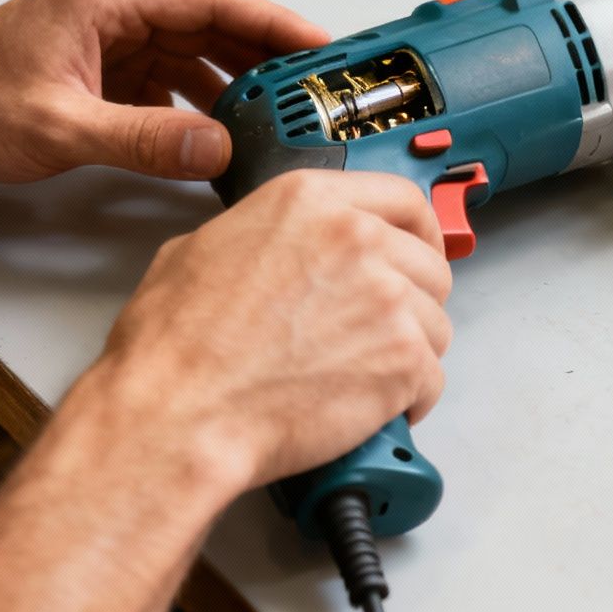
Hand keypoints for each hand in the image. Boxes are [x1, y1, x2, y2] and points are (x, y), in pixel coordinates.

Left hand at [0, 0, 327, 183]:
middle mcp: (111, 9)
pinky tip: (222, 134)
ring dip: (234, 83)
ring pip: (193, 53)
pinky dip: (199, 105)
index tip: (317, 44)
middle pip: (210, 23)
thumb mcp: (60, 128)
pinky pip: (167, 81)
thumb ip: (145, 139)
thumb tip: (216, 146)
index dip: (272, 21)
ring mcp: (105, 39)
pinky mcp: (98, 71)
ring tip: (281, 115)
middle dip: (265, 55)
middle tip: (316, 86)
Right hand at [98, 170, 452, 489]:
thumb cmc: (176, 346)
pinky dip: (408, 401)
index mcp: (310, 201)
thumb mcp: (202, 249)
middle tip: (378, 334)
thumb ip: (264, 235)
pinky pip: (432, 379)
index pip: (403, 199)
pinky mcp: (403, 358)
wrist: (179, 412)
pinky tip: (368, 410)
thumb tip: (279, 251)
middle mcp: (358, 238)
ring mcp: (387, 298)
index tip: (418, 254)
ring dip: (408, 354)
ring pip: (436, 325)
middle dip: (411, 303)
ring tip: (360, 379)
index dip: (417, 233)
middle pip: (429, 266)